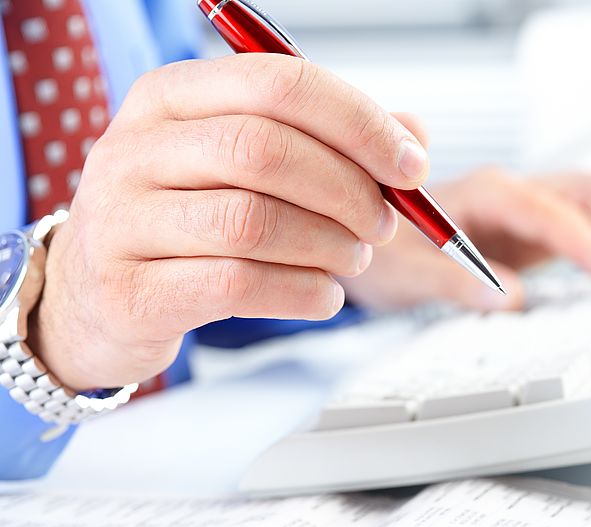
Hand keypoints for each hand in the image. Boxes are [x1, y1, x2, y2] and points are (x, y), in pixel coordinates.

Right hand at [30, 54, 430, 390]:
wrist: (96, 297)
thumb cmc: (182, 223)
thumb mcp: (240, 165)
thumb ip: (325, 143)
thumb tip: (412, 140)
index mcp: (170, 97)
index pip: (277, 84)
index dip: (359, 124)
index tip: (410, 165)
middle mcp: (135, 149)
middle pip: (267, 151)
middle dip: (348, 190)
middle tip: (384, 222)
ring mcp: (122, 222)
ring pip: (252, 221)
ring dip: (328, 245)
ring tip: (352, 259)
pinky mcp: (131, 292)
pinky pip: (237, 285)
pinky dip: (302, 292)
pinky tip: (323, 295)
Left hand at [342, 167, 590, 310]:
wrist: (368, 246)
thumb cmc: (383, 254)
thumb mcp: (405, 275)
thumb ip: (452, 283)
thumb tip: (508, 299)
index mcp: (485, 194)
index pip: (553, 213)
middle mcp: (512, 193)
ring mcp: (526, 209)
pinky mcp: (532, 230)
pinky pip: (584, 226)